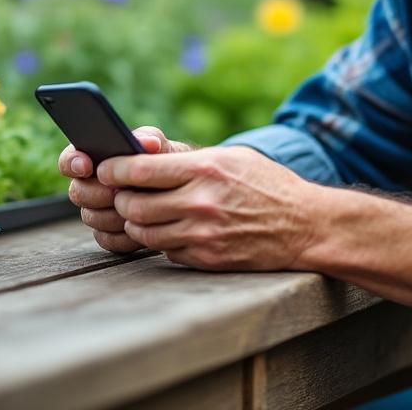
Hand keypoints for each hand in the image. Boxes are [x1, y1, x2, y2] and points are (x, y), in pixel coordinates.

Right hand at [59, 126, 190, 254]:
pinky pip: (106, 239)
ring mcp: (98, 212)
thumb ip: (150, 138)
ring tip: (136, 206)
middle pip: (77, 193)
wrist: (181, 193)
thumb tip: (146, 143)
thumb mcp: (161, 146)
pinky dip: (123, 234)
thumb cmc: (166, 164)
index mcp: (96, 160)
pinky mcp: (110, 235)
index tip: (86, 166)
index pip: (69, 161)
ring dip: (114, 213)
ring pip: (91, 217)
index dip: (72, 163)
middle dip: (98, 192)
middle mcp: (91, 186)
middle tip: (118, 191)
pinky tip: (141, 225)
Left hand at [100, 144, 318, 270]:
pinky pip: (165, 251)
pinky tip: (171, 230)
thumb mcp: (231, 157)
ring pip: (143, 233)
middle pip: (132, 206)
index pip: (139, 170)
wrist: (306, 225)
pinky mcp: (207, 258)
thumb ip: (187, 158)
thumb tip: (142, 154)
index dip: (113, 170)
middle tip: (122, 195)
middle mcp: (201, 202)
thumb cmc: (266, 184)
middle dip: (120, 200)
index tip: (105, 169)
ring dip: (136, 224)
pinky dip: (161, 241)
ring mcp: (203, 234)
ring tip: (142, 214)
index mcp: (205, 169)